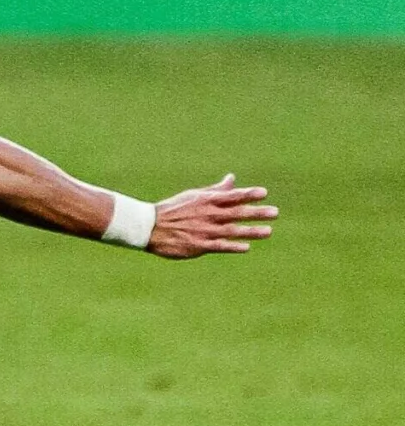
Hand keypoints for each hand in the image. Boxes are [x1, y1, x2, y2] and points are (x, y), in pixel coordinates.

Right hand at [149, 173, 275, 258]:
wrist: (149, 227)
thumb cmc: (173, 210)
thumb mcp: (194, 196)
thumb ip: (217, 190)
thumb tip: (232, 178)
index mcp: (207, 201)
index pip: (232, 196)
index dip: (248, 194)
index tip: (264, 193)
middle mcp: (208, 215)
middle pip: (236, 213)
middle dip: (256, 212)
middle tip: (275, 213)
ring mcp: (204, 230)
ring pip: (232, 230)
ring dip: (251, 231)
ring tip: (268, 231)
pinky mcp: (199, 245)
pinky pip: (220, 246)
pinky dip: (233, 246)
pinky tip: (246, 247)